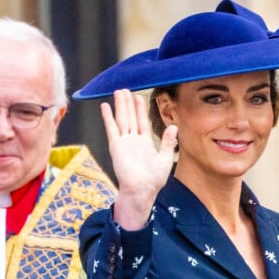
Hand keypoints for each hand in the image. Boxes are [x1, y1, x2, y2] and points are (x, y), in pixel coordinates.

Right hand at [102, 89, 177, 229]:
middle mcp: (133, 141)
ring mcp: (124, 142)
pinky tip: (105, 106)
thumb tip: (173, 127)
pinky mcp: (116, 146)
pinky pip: (111, 128)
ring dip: (119, 105)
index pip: (142, 121)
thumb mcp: (165, 158)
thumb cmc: (153, 179)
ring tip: (118, 91)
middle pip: (130, 117)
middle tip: (125, 89)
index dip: (140, 109)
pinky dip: (108, 117)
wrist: (142, 189)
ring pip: (121, 119)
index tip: (138, 97)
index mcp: (145, 143)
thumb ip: (167, 142)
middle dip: (128, 103)